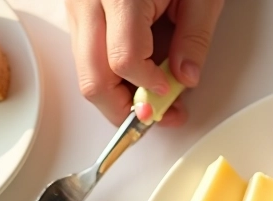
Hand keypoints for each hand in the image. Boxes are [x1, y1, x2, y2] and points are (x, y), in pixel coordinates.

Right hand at [65, 0, 224, 125]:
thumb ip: (194, 37)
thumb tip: (185, 80)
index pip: (124, 60)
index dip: (148, 87)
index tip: (170, 96)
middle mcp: (89, 0)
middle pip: (92, 77)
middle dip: (124, 109)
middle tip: (157, 116)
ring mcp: (77, 4)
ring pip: (85, 68)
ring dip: (117, 92)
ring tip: (153, 95)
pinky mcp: (78, 6)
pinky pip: (88, 51)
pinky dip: (111, 70)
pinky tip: (139, 70)